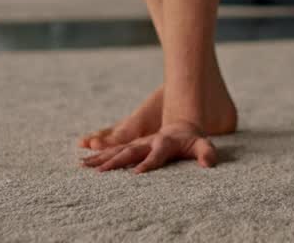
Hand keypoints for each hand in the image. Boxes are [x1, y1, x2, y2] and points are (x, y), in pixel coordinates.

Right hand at [79, 121, 217, 173]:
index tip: (137, 174)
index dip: (148, 163)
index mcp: (165, 142)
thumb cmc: (193, 138)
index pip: (156, 154)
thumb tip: (209, 163)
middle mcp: (147, 141)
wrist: (181, 120)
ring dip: (101, 157)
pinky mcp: (131, 144)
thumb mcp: (203, 144)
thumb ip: (206, 153)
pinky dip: (99, 155)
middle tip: (100, 172)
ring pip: (117, 149)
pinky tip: (85, 162)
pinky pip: (112, 150)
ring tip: (84, 165)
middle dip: (115, 161)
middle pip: (130, 151)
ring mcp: (137, 142)